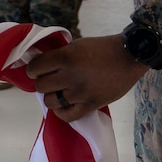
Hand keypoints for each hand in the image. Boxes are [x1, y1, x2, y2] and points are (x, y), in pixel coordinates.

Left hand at [26, 35, 147, 123]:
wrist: (128, 58)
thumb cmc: (102, 48)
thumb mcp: (76, 45)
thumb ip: (59, 55)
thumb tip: (42, 65)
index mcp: (65, 57)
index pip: (35, 68)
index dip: (33, 69)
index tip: (37, 69)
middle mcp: (70, 76)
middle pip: (41, 86)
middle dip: (43, 82)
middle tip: (51, 79)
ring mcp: (80, 93)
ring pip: (50, 102)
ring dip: (52, 96)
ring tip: (59, 92)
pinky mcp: (90, 106)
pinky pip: (67, 116)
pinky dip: (61, 112)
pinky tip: (64, 105)